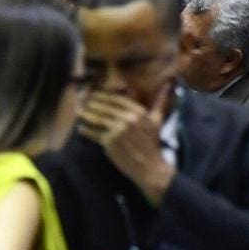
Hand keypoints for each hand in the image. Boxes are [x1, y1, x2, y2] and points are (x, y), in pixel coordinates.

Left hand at [77, 86, 176, 204]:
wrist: (149, 166)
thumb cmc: (152, 142)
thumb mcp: (157, 119)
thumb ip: (160, 100)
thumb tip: (169, 83)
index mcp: (138, 111)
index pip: (117, 100)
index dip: (104, 96)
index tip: (96, 95)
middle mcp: (127, 119)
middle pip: (105, 108)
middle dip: (93, 104)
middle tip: (84, 102)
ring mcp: (117, 130)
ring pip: (98, 119)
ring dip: (87, 115)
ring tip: (79, 112)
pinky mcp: (109, 142)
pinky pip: (94, 134)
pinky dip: (86, 131)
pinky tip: (81, 128)